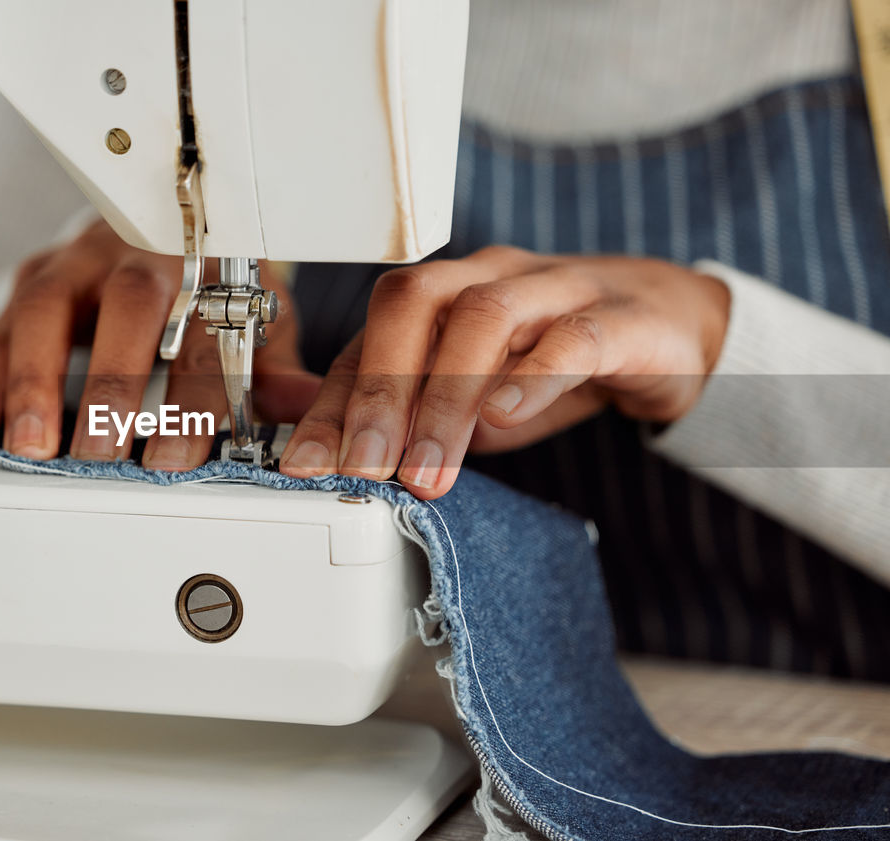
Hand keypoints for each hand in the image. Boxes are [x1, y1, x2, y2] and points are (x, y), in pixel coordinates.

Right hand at [0, 219, 318, 468]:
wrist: (175, 217)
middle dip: (107, 384)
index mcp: (203, 266)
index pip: (199, 336)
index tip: (175, 460)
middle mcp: (137, 254)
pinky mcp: (33, 278)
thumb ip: (273, 368)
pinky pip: (1, 324)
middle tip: (96, 455)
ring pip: (45, 307)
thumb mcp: (257, 317)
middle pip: (124, 308)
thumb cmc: (215, 280)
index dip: (188, 401)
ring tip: (28, 447)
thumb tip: (308, 410)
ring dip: (32, 381)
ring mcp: (78, 262)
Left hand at [279, 246, 730, 498]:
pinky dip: (535, 374)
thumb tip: (324, 450)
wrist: (668, 327)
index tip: (306, 464)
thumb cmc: (553, 358)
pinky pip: (575, 334)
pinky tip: (507, 414)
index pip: (369, 336)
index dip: (332, 401)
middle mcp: (490, 277)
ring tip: (427, 469)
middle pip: (415, 303)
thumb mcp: (468, 392)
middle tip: (363, 468)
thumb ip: (404, 413)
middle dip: (378, 391)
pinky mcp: (623, 317)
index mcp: (445, 294)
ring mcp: (557, 288)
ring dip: (446, 399)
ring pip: (485, 317)